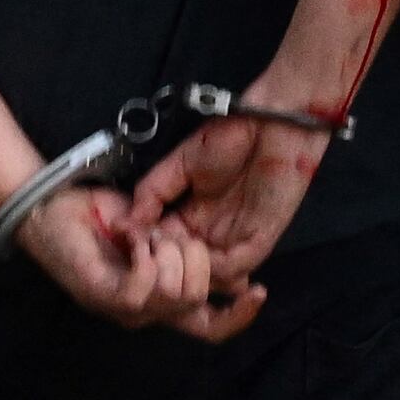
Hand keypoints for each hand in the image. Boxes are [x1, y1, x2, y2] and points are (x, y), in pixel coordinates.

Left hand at [9, 185, 234, 335]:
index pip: (210, 328)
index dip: (238, 318)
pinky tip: (131, 236)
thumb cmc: (99, 216)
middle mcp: (146, 312)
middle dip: (196, 258)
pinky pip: (142, 288)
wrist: (51, 205)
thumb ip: (188, 248)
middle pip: (197, 305)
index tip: (257, 289)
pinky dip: (144, 255)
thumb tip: (234, 265)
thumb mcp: (157, 230)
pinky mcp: (102, 295)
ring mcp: (123, 308)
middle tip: (168, 233)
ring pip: (175, 295)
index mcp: (163, 299)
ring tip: (145, 233)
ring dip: (167, 252)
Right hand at [126, 108, 333, 294]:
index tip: (130, 247)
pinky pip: (234, 266)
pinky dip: (214, 266)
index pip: (164, 249)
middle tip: (153, 255)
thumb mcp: (180, 163)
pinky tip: (198, 252)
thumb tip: (128, 221)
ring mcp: (236, 240)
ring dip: (188, 269)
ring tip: (174, 253)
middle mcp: (213, 235)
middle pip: (185, 271)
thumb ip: (153, 191)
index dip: (147, 252)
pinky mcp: (260, 239)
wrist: (272, 122)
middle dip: (167, 268)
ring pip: (209, 276)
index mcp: (191, 219)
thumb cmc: (232, 136)